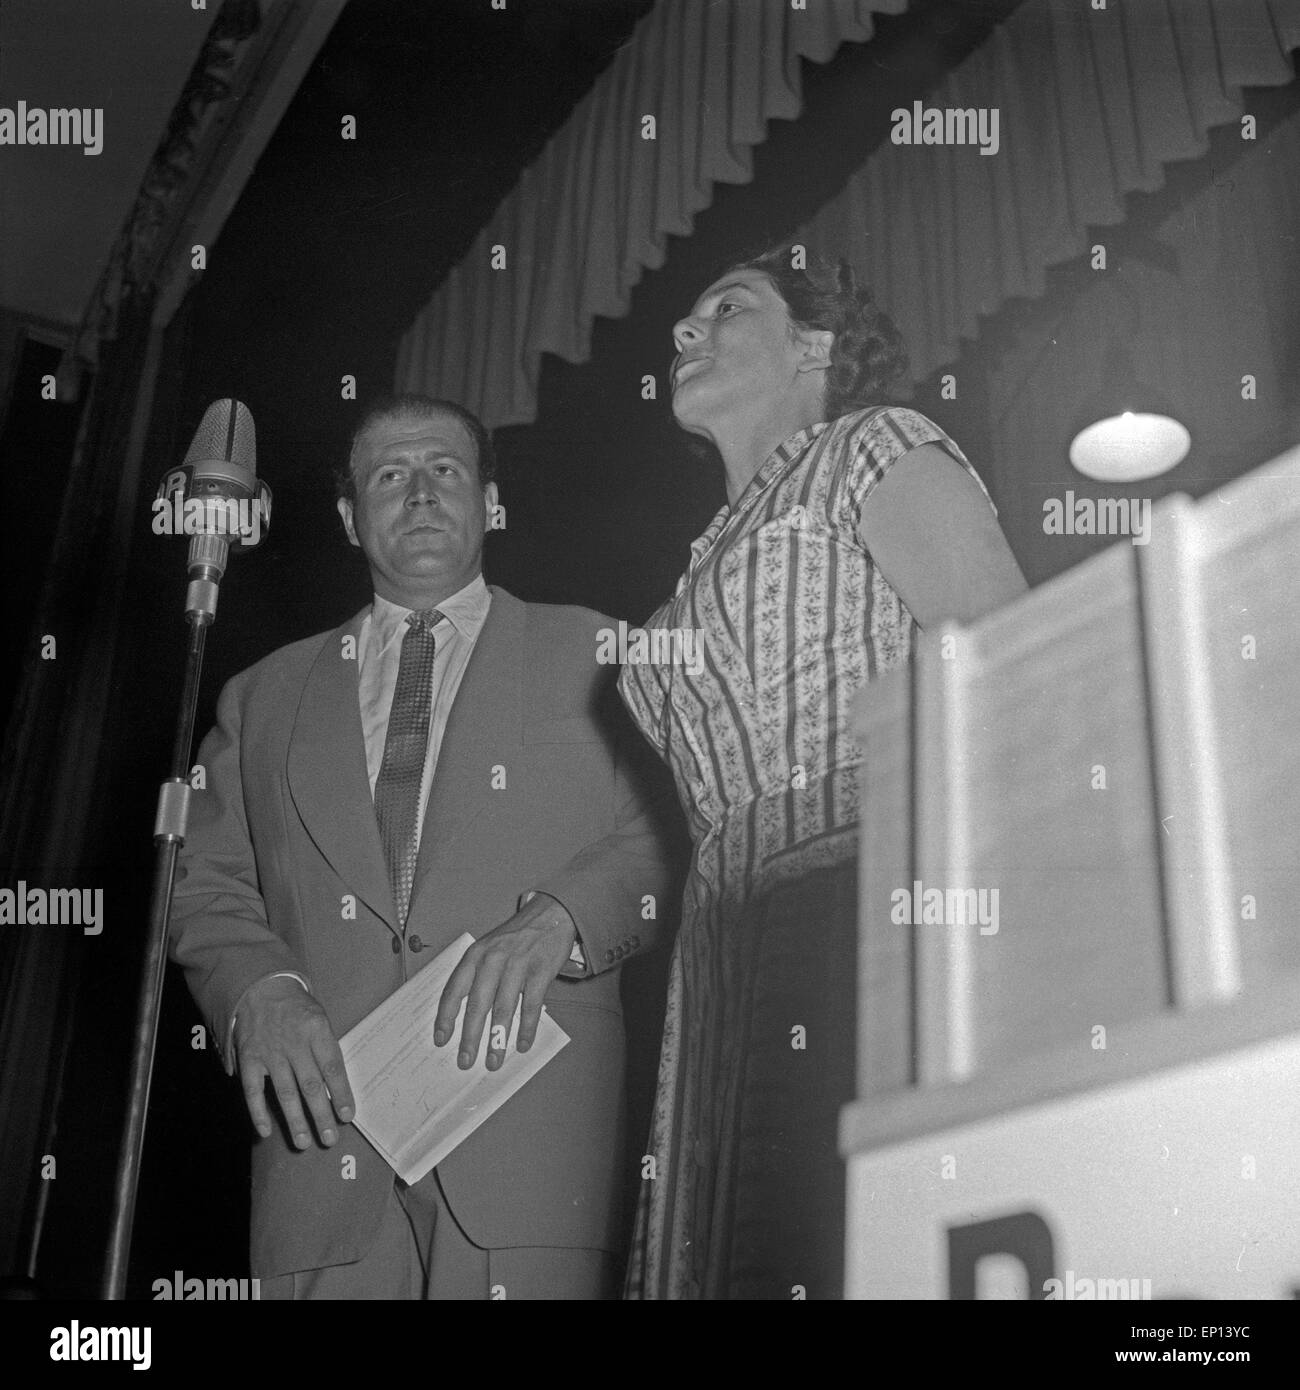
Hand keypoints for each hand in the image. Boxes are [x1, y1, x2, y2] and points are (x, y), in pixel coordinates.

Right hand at [233, 975, 354, 1149]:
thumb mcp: (319, 1018)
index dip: (341, 1093)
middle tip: (330, 1140)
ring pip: (284, 1092)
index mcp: (317, 1030)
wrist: (261, 986)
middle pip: (311, 1085)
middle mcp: (294, 1043)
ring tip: (304, 1142)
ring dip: (295, 1120)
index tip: (347, 1116)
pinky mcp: (249, 1058)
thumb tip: (338, 1087)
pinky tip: (265, 1132)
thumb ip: (326, 1049)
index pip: (333, 1067)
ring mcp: (270, 1052)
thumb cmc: (297, 1007)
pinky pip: (253, 1090)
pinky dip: (258, 1112)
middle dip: (321, 1114)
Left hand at [433, 895, 576, 1070]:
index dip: (446, 1017)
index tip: (441, 1040)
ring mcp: (518, 964)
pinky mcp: (540, 971)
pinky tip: (523, 1044)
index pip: (454, 990)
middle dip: (470, 1037)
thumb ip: (477, 976)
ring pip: (504, 1008)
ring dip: (497, 1039)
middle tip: (465, 1061)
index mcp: (475, 955)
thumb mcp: (489, 948)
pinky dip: (527, 1028)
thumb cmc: (516, 938)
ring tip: (493, 1061)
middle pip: (478, 1004)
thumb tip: (467, 1019)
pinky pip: (532, 1005)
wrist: (550, 914)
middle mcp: (493, 959)